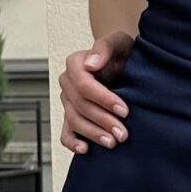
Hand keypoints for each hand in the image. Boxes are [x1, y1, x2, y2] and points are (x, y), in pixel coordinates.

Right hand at [59, 31, 134, 152]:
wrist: (123, 63)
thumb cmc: (121, 51)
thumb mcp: (118, 42)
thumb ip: (104, 47)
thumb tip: (91, 64)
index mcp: (75, 64)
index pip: (84, 84)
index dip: (103, 99)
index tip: (124, 110)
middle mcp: (67, 83)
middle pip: (80, 106)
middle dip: (103, 121)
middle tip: (123, 134)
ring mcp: (67, 101)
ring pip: (74, 121)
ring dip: (93, 134)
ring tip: (112, 143)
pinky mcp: (71, 116)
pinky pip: (65, 132)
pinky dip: (73, 142)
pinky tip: (86, 149)